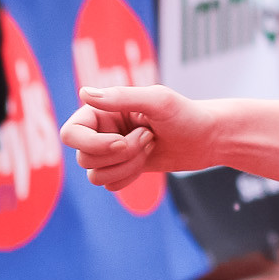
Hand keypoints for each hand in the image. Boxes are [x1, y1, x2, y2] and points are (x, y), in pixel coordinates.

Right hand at [60, 83, 218, 190]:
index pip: (70, 134)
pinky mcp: (122, 168)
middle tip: (149, 137)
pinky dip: (129, 177)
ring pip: (96, 176)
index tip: (122, 140)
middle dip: (120, 155)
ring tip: (151, 146)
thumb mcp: (158, 100)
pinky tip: (149, 160)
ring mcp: (110, 151)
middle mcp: (100, 130)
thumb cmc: (185, 114)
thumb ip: (121, 97)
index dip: (93, 144)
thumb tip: (84, 94)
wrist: (208, 137)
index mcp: (101, 109)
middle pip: (83, 158)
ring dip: (127, 166)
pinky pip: (110, 185)